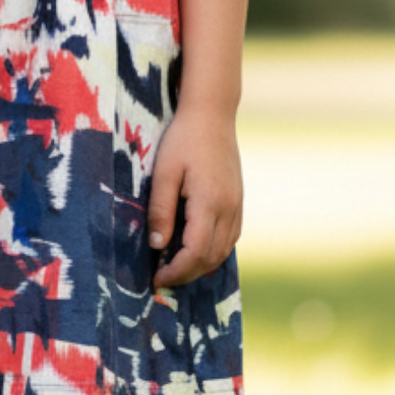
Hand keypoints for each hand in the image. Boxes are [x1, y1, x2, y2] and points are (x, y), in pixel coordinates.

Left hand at [147, 104, 241, 286]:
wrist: (212, 115)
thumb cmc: (183, 140)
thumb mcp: (163, 173)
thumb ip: (160, 210)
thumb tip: (156, 246)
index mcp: (210, 203)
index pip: (196, 252)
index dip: (177, 272)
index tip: (156, 279)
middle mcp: (229, 209)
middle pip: (212, 257)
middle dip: (187, 274)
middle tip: (162, 278)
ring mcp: (237, 206)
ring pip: (224, 251)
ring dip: (201, 265)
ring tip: (175, 267)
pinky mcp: (238, 201)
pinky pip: (230, 237)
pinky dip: (213, 251)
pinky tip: (194, 250)